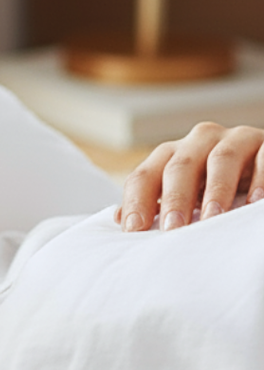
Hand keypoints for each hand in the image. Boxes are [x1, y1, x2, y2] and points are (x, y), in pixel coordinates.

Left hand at [115, 122, 263, 231]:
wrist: (256, 167)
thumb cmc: (212, 187)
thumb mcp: (183, 194)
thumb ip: (154, 203)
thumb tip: (119, 219)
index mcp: (171, 155)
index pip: (144, 176)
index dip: (136, 202)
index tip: (134, 231)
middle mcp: (198, 141)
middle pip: (179, 166)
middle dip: (174, 198)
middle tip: (173, 228)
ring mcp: (234, 139)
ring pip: (221, 159)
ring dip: (216, 190)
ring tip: (212, 217)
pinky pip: (263, 157)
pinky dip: (259, 179)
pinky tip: (254, 202)